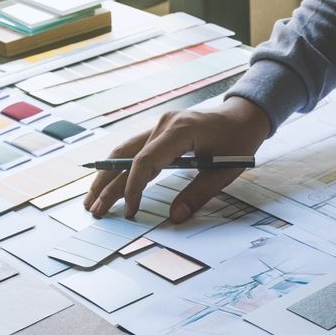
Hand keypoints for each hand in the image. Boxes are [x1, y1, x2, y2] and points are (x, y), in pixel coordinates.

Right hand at [83, 96, 270, 220]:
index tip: (129, 210)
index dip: (133, 187)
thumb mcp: (225, 171)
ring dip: (107, 175)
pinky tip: (108, 183)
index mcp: (180, 130)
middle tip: (94, 209)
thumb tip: (175, 217)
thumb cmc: (239, 141)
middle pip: (125, 155)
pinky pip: (134, 149)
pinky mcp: (160, 131)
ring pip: (124, 151)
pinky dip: (119, 167)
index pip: (145, 161)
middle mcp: (164, 124)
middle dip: (108, 184)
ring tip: (92, 199)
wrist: (243, 116)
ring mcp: (160, 125)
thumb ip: (199, 193)